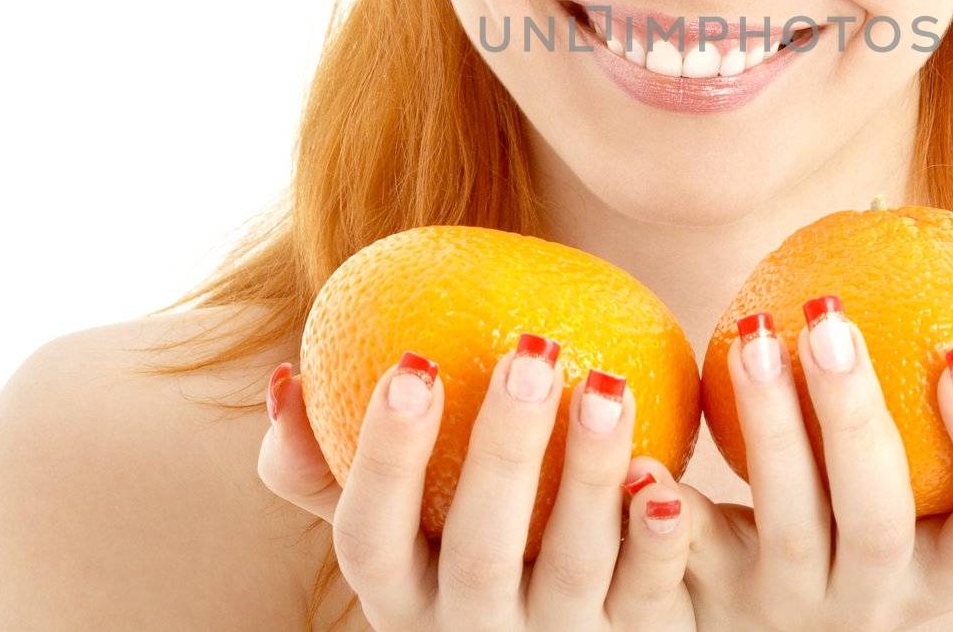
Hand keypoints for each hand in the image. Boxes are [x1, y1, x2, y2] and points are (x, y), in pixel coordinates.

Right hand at [257, 339, 696, 629]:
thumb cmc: (466, 547)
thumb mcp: (397, 532)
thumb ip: (332, 466)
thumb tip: (287, 378)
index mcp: (402, 597)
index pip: (370, 537)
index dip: (385, 457)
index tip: (412, 362)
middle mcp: (473, 631)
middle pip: (480, 547)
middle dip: (504, 449)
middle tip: (531, 349)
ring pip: (573, 567)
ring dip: (591, 475)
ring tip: (608, 386)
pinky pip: (651, 593)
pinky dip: (658, 539)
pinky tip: (666, 478)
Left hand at [682, 273, 952, 628]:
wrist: (756, 608)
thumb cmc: (856, 486)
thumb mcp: (909, 452)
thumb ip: (941, 351)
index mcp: (948, 565)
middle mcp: (879, 600)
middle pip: (880, 522)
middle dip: (854, 416)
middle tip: (828, 318)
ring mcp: (796, 608)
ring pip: (788, 527)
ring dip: (769, 425)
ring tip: (753, 332)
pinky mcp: (716, 604)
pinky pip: (690, 552)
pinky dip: (667, 501)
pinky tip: (647, 437)